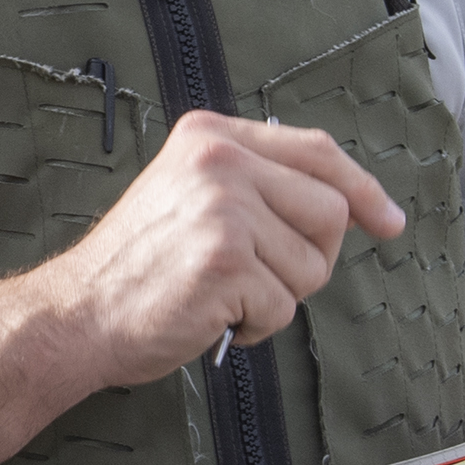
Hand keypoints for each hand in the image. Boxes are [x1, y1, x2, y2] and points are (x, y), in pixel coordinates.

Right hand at [30, 111, 407, 388]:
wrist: (77, 312)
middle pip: (330, 212)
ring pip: (312, 267)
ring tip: (223, 295)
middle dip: (311, 259)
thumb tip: (344, 202)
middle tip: (261, 279)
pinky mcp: (225, 263)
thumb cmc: (135, 265)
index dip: (362, 189)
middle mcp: (220, 163)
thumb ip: (252, 182)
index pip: (317, 151)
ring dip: (278, 297)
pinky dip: (254, 328)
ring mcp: (223, 211)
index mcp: (211, 137)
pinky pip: (283, 308)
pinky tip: (211, 316)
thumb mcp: (188, 192)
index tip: (387, 220)